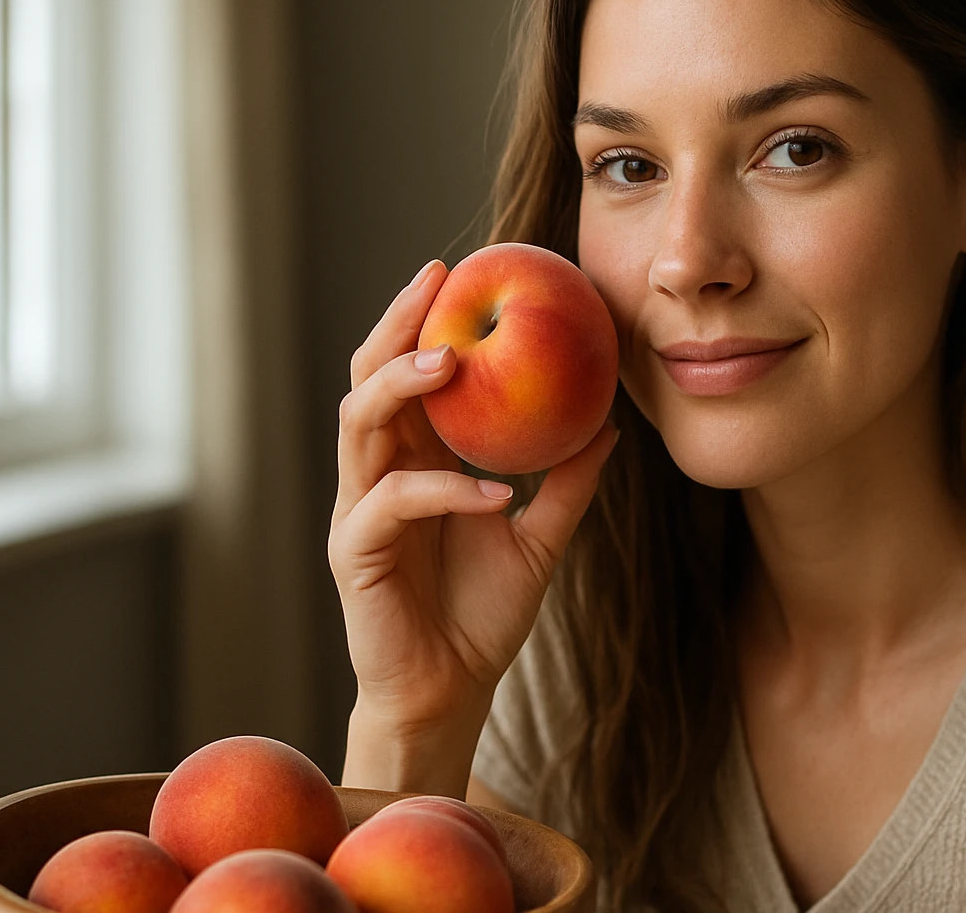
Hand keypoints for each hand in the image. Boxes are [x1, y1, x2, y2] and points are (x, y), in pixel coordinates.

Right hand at [328, 258, 618, 737]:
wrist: (452, 692)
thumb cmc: (484, 616)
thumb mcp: (542, 539)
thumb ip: (569, 483)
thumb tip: (611, 425)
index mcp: (413, 461)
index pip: (406, 374)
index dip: (422, 321)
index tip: (459, 273)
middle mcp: (377, 474)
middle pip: (367, 378)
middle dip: (396, 325)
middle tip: (437, 284)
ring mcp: (359, 511)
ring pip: (358, 425)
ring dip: (401, 386)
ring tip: (451, 363)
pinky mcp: (354, 553)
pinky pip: (393, 504)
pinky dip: (445, 489)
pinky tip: (496, 491)